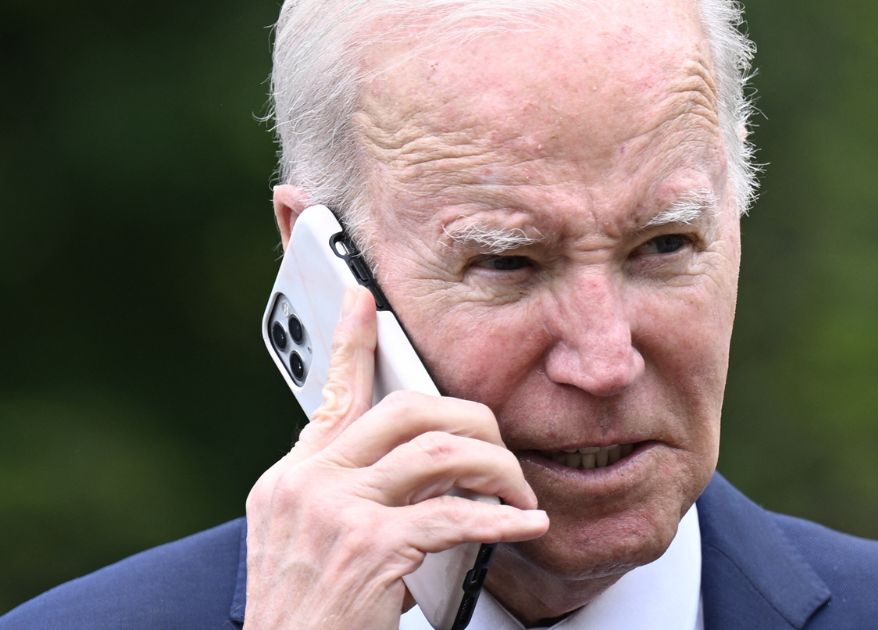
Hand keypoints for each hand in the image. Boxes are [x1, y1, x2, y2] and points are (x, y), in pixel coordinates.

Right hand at [244, 286, 548, 629]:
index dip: (351, 340)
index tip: (365, 300)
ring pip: (440, 452)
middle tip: (500, 450)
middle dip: (471, 422)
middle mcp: (309, 484)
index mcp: (293, 477)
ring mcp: (336, 512)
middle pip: (407, 410)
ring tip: (518, 494)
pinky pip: (455, 515)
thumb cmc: (306, 614)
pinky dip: (501, 520)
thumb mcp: (307, 541)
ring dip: (496, 470)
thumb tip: (413, 463)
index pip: (332, 393)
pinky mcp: (370, 548)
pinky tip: (525, 525)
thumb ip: (346, 491)